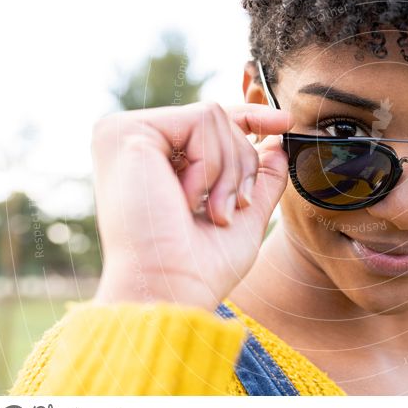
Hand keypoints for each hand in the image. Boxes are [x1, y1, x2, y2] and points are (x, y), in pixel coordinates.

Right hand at [89, 101, 292, 310]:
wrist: (171, 291)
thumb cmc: (201, 267)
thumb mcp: (243, 215)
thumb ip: (259, 177)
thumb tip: (279, 143)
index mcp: (149, 161)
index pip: (205, 124)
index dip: (249, 117)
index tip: (285, 122)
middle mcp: (130, 142)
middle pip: (218, 119)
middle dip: (241, 166)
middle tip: (226, 213)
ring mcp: (122, 133)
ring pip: (214, 116)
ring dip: (228, 172)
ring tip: (207, 213)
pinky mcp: (126, 131)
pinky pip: (201, 119)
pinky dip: (211, 164)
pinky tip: (185, 200)